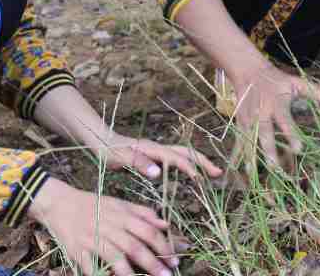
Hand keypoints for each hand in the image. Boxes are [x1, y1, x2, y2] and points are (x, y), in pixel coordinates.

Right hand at [30, 177, 182, 275]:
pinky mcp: (77, 251)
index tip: (175, 259)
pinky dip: (102, 275)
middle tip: (167, 275)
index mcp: (123, 215)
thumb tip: (166, 225)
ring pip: (115, 258)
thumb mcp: (121, 204)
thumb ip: (144, 214)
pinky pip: (91, 267)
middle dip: (153, 263)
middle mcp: (110, 227)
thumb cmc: (95, 205)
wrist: (61, 203)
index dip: (164, 246)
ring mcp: (93, 239)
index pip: (148, 231)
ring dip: (131, 273)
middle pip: (135, 247)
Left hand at [100, 134, 222, 181]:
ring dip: (198, 162)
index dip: (188, 167)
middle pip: (186, 152)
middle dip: (203, 161)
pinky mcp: (155, 155)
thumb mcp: (121, 158)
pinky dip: (187, 164)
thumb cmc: (110, 150)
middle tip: (218, 173)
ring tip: (211, 173)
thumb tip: (159, 173)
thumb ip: (139, 163)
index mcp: (153, 149)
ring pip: (183, 154)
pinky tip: (190, 173)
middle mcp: (158, 147)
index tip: (198, 178)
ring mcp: (157, 150)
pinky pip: (176, 158)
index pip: (175, 158)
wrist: (102, 141)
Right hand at [226, 63, 319, 169]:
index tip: (298, 150)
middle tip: (274, 167)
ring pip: (249, 139)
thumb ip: (316, 94)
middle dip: (268, 150)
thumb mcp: (297, 82)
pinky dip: (238, 153)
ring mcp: (249, 118)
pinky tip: (237, 168)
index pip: (285, 121)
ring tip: (251, 173)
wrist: (249, 70)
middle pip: (265, 133)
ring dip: (251, 156)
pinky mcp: (240, 121)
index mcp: (277, 103)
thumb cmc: (277, 79)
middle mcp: (262, 112)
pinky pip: (240, 139)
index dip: (291, 135)